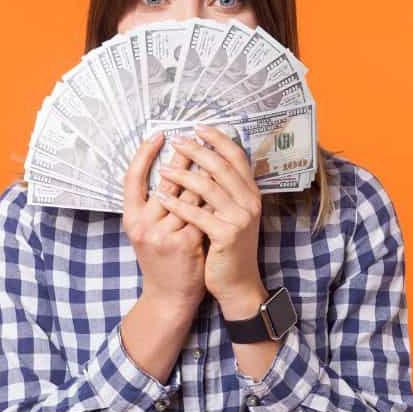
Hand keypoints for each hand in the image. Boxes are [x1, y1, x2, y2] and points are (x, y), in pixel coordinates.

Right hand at [123, 131, 206, 320]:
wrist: (169, 296)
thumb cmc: (159, 259)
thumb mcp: (146, 231)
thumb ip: (152, 205)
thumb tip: (169, 170)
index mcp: (130, 218)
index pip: (132, 178)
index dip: (143, 153)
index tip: (159, 134)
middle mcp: (144, 225)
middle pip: (168, 181)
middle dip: (185, 156)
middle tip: (196, 134)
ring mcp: (165, 235)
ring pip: (190, 195)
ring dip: (205, 175)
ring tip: (214, 153)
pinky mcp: (187, 243)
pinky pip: (203, 212)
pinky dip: (213, 198)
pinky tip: (224, 184)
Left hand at [153, 124, 267, 313]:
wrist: (238, 284)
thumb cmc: (229, 248)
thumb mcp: (233, 215)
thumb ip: (225, 191)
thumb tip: (204, 161)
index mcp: (251, 193)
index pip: (236, 156)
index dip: (218, 139)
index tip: (198, 127)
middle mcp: (250, 202)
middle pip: (221, 166)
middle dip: (197, 150)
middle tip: (177, 140)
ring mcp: (240, 219)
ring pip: (209, 187)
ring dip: (183, 174)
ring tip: (163, 167)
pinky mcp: (227, 236)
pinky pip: (197, 215)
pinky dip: (178, 204)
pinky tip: (161, 197)